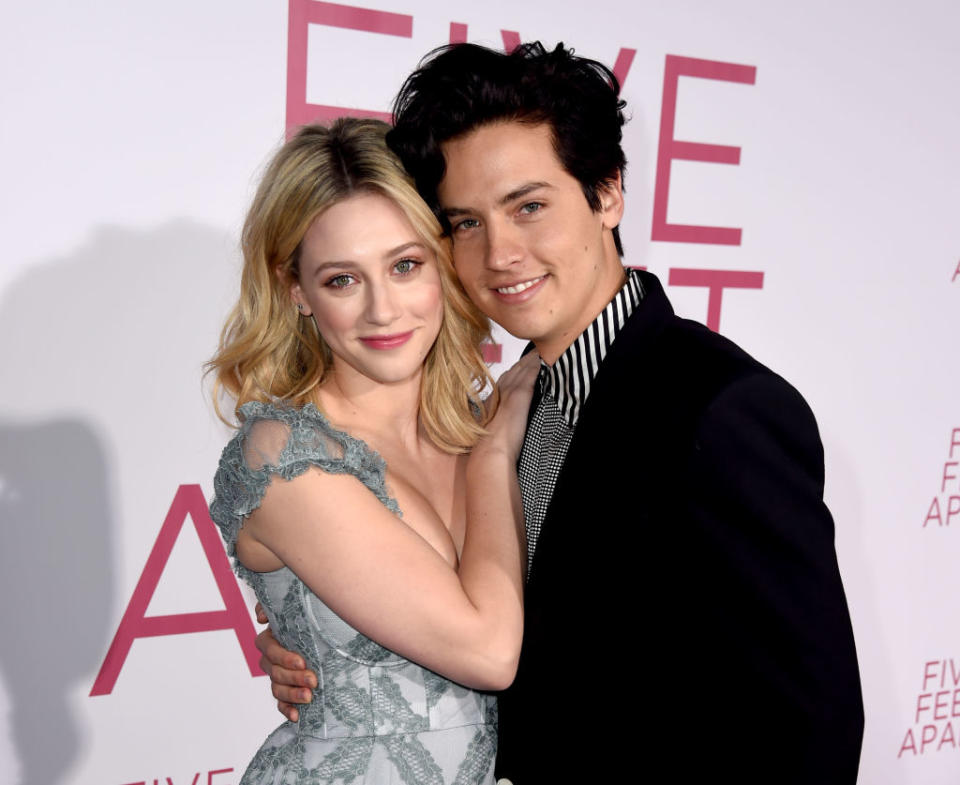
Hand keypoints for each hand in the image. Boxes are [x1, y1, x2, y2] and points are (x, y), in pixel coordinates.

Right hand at [254, 604, 316, 721]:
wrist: (329, 640)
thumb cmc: (311, 623)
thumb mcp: (297, 611)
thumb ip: (274, 608)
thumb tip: (260, 617)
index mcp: (271, 639)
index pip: (269, 649)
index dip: (283, 657)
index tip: (302, 662)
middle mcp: (271, 659)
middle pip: (275, 671)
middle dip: (294, 677)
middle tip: (313, 680)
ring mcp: (278, 677)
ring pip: (277, 688)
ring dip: (292, 695)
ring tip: (308, 697)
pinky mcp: (286, 693)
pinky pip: (281, 704)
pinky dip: (287, 710)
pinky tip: (296, 716)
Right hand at [482, 351, 539, 459]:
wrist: (491, 450)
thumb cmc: (491, 446)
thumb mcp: (492, 428)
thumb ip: (498, 421)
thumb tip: (504, 424)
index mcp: (493, 399)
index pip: (506, 379)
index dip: (514, 371)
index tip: (522, 365)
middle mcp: (501, 391)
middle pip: (514, 370)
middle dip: (524, 361)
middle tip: (534, 351)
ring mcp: (510, 391)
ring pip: (523, 368)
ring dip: (531, 359)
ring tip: (540, 350)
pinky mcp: (520, 394)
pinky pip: (531, 374)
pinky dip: (536, 365)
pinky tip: (543, 359)